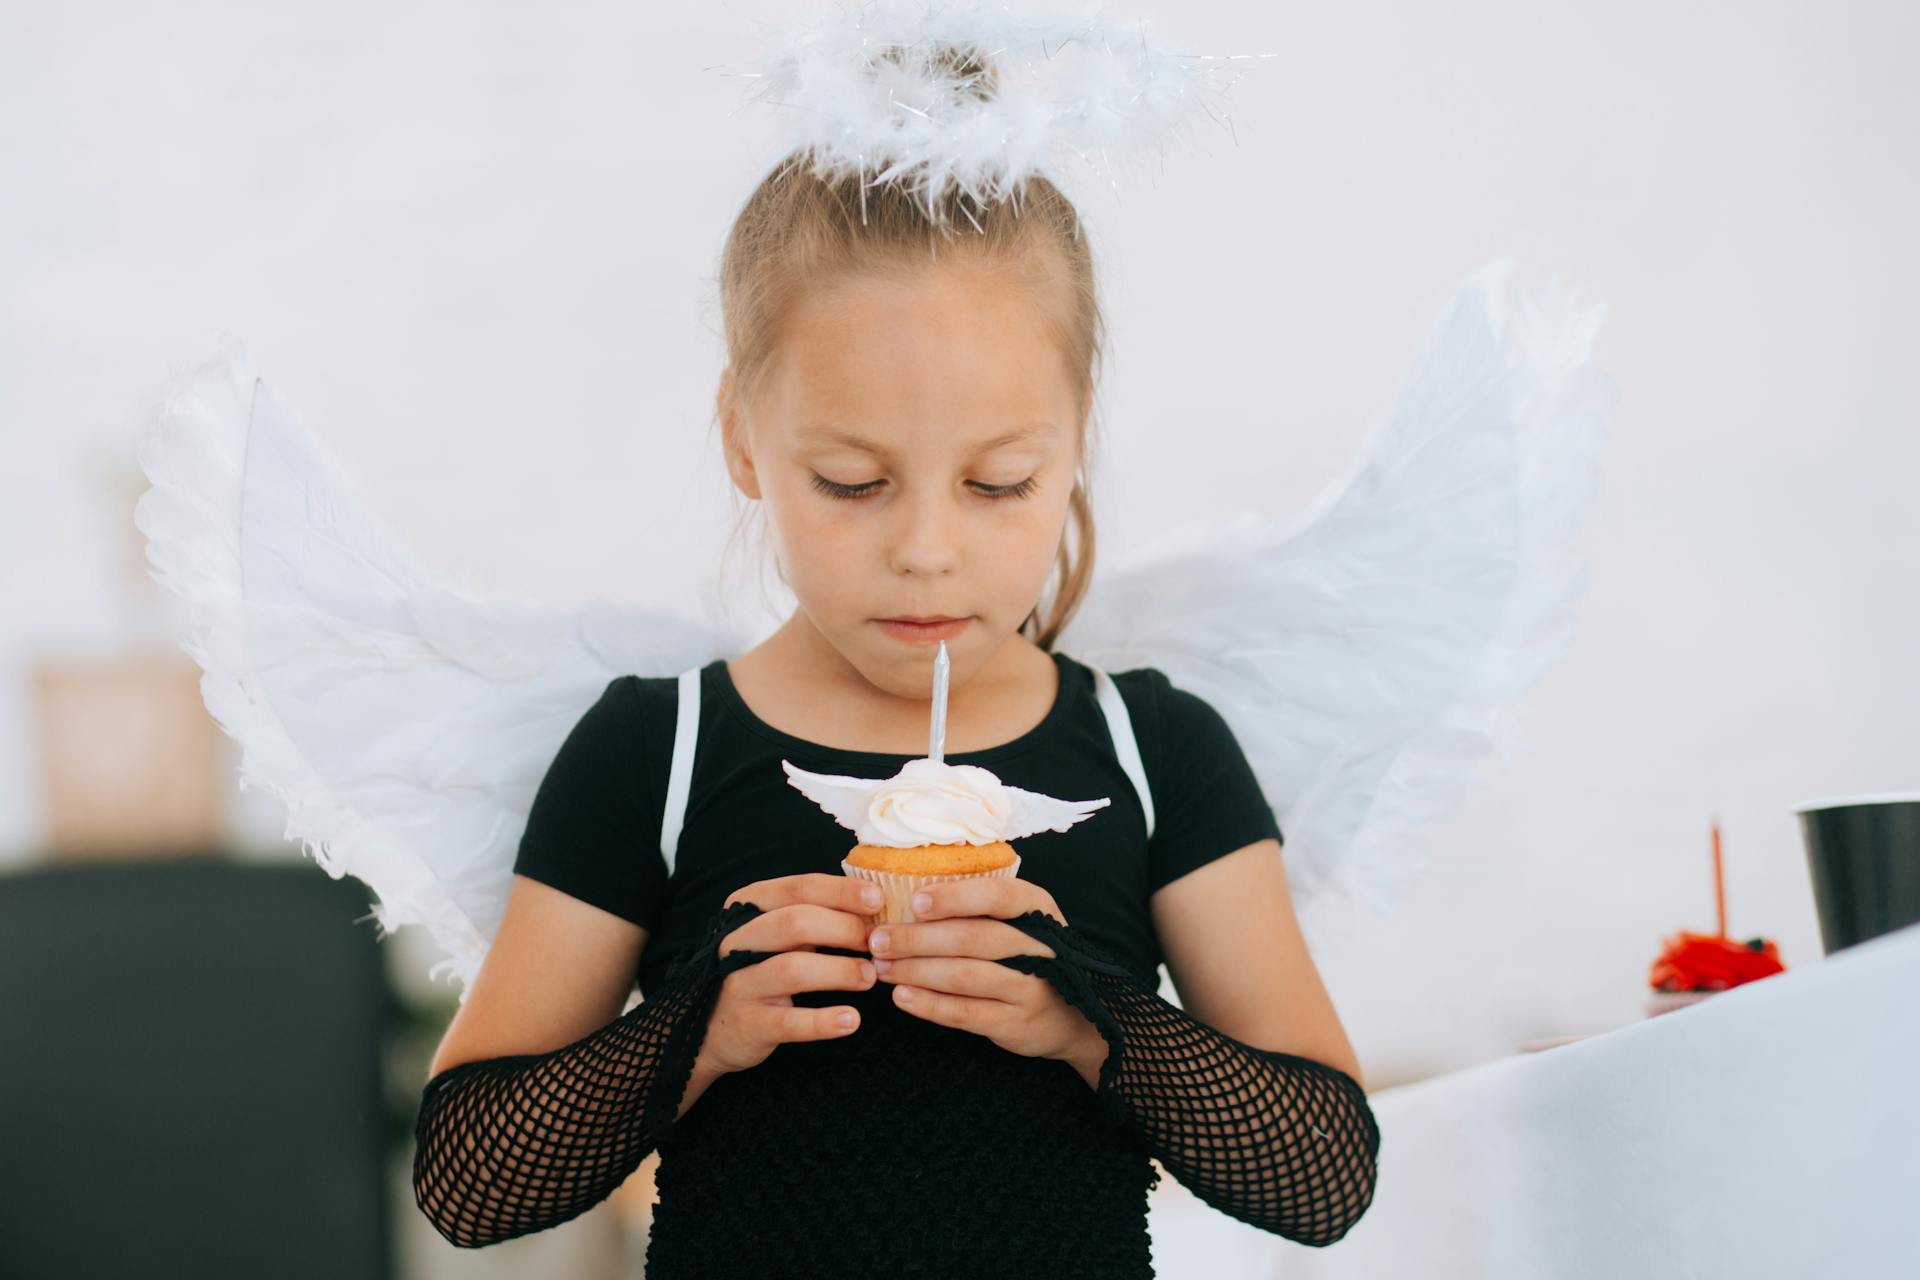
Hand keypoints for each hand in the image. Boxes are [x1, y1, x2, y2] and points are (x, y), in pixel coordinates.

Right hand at [699, 873, 882, 1076]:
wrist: (712, 1026)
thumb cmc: (759, 968)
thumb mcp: (778, 934)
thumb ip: (815, 915)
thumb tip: (874, 903)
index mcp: (747, 908)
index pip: (798, 888)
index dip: (841, 892)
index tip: (878, 900)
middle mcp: (737, 940)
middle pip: (795, 923)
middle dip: (845, 929)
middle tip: (877, 943)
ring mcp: (737, 983)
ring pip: (792, 969)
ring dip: (840, 970)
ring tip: (869, 977)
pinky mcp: (747, 1024)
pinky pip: (788, 1022)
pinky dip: (823, 1021)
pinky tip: (851, 1020)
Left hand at [866, 877, 1106, 1074]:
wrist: (1074, 1018)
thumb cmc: (1032, 958)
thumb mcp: (1022, 924)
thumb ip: (982, 910)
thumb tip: (909, 893)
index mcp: (1039, 910)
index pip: (999, 896)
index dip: (956, 898)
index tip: (915, 902)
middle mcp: (1040, 947)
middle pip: (973, 938)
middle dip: (918, 938)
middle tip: (878, 939)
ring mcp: (1032, 988)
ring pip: (966, 976)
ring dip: (917, 970)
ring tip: (882, 967)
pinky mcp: (1016, 1023)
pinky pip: (966, 1012)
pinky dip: (930, 1005)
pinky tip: (902, 997)